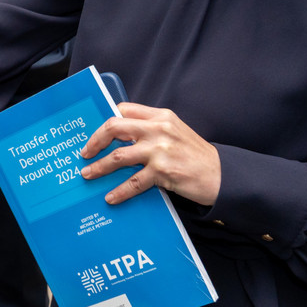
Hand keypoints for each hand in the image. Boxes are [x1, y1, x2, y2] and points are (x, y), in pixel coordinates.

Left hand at [77, 102, 220, 206]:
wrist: (221, 175)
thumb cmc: (196, 155)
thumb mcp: (175, 132)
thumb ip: (152, 129)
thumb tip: (121, 137)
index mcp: (160, 116)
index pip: (124, 109)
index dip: (105, 121)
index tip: (95, 133)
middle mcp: (158, 129)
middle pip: (115, 127)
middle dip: (95, 141)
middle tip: (85, 153)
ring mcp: (160, 150)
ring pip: (119, 157)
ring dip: (100, 167)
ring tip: (88, 175)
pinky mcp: (163, 172)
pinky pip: (134, 182)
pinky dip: (119, 191)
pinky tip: (111, 197)